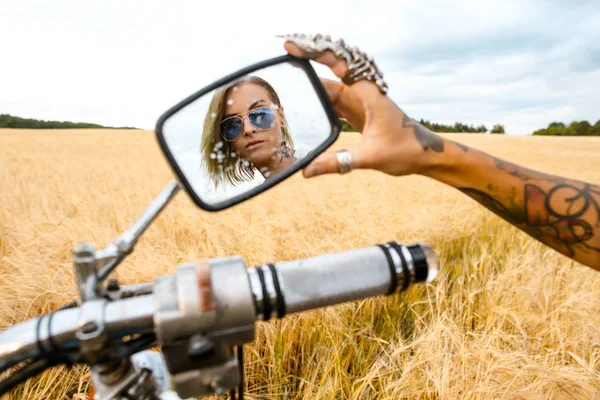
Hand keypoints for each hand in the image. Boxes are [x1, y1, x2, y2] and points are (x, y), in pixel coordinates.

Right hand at [283, 37, 443, 177]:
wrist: (425, 154)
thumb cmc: (406, 149)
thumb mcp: (371, 157)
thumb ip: (339, 162)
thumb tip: (307, 171)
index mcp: (366, 92)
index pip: (336, 64)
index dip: (313, 53)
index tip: (291, 48)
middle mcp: (361, 92)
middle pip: (327, 76)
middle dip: (305, 68)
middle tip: (280, 66)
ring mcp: (359, 102)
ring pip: (328, 90)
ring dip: (309, 89)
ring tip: (284, 87)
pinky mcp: (357, 113)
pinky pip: (333, 103)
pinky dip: (318, 103)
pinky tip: (302, 108)